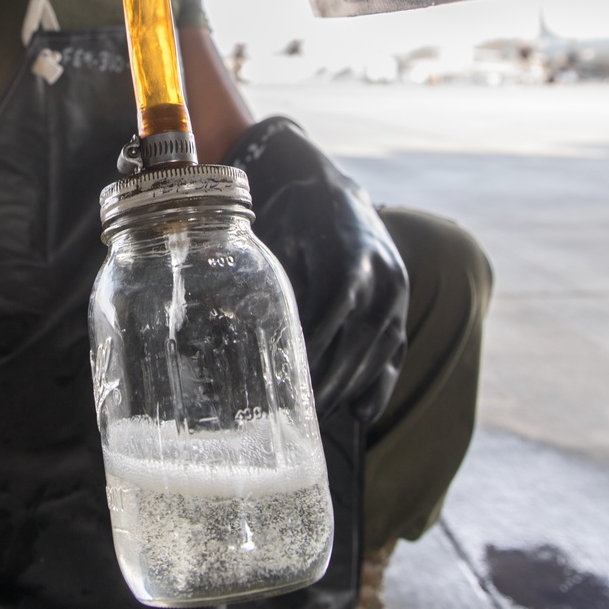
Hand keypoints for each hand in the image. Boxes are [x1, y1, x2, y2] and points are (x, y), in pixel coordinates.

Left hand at [226, 118, 408, 423]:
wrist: (333, 191)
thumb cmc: (291, 217)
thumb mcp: (271, 239)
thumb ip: (251, 278)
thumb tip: (205, 318)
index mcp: (346, 259)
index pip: (330, 319)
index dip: (313, 356)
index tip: (289, 387)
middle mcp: (380, 277)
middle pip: (356, 344)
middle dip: (329, 383)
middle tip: (300, 417)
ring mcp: (397, 292)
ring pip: (377, 354)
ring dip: (350, 389)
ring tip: (320, 415)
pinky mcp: (402, 304)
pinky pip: (395, 353)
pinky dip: (379, 385)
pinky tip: (361, 413)